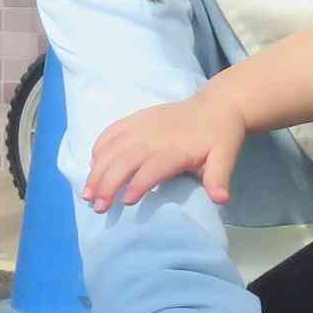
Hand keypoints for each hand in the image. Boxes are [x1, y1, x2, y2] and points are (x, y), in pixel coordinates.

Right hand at [84, 95, 243, 210]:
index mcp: (175, 149)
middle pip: (124, 160)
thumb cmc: (219, 137)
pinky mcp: (136, 119)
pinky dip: (99, 148)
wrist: (215, 106)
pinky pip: (111, 132)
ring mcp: (142, 126)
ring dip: (97, 171)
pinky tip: (92, 166)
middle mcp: (153, 136)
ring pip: (112, 148)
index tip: (126, 202)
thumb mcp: (226, 157)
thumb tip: (221, 199)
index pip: (152, 168)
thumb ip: (219, 177)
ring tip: (86, 193)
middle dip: (108, 183)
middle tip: (97, 207)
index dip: (138, 184)